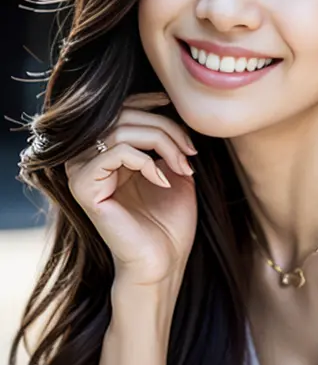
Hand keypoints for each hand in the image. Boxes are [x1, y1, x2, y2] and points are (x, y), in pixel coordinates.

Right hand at [64, 92, 197, 286]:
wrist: (162, 263)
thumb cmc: (168, 223)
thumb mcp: (173, 170)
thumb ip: (167, 139)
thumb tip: (169, 108)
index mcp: (105, 154)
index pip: (119, 110)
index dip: (146, 101)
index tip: (173, 105)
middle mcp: (87, 159)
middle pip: (124, 115)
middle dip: (165, 127)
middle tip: (191, 151)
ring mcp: (81, 172)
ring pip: (122, 130)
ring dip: (163, 142)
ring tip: (184, 166)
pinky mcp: (83, 187)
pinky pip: (116, 152)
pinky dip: (146, 160)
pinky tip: (163, 180)